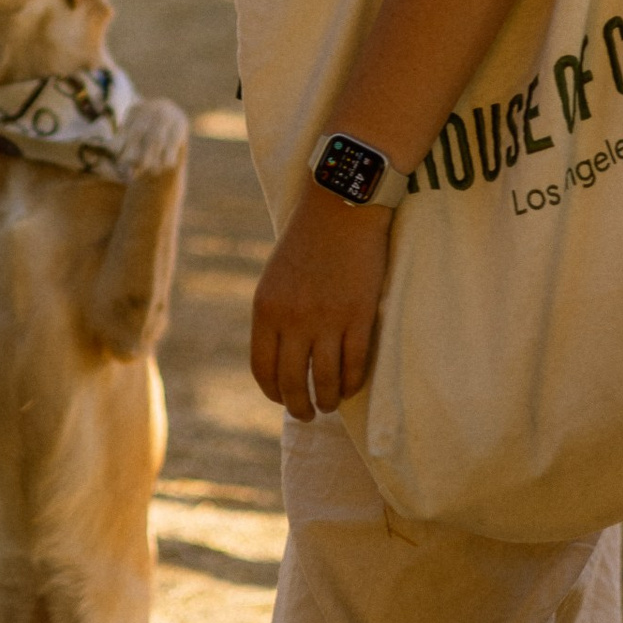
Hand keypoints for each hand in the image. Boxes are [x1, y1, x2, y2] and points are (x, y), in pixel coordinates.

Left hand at [251, 187, 394, 420]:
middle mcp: (293, 320)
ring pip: (325, 381)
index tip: (283, 399)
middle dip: (299, 407)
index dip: (273, 392)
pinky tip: (351, 386)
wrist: (341, 207)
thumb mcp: (275, 279)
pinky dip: (352, 382)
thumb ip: (275, 317)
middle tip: (308, 414)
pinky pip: (354, 365)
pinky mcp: (359, 316)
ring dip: (328, 400)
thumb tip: (281, 357)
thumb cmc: (307, 241)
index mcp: (266, 309)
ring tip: (331, 404)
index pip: (263, 369)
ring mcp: (328, 320)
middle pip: (292, 383)